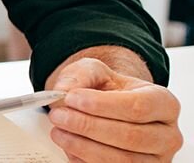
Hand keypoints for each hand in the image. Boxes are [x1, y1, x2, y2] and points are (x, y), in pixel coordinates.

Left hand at [45, 57, 181, 160]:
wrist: (109, 108)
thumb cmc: (109, 90)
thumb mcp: (96, 72)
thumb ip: (81, 75)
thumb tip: (65, 90)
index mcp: (164, 103)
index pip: (138, 107)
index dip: (102, 105)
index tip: (72, 98)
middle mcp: (167, 135)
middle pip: (131, 136)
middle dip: (89, 126)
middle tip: (59, 115)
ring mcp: (155, 159)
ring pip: (123, 160)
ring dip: (84, 146)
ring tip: (59, 131)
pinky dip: (85, 160)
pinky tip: (70, 146)